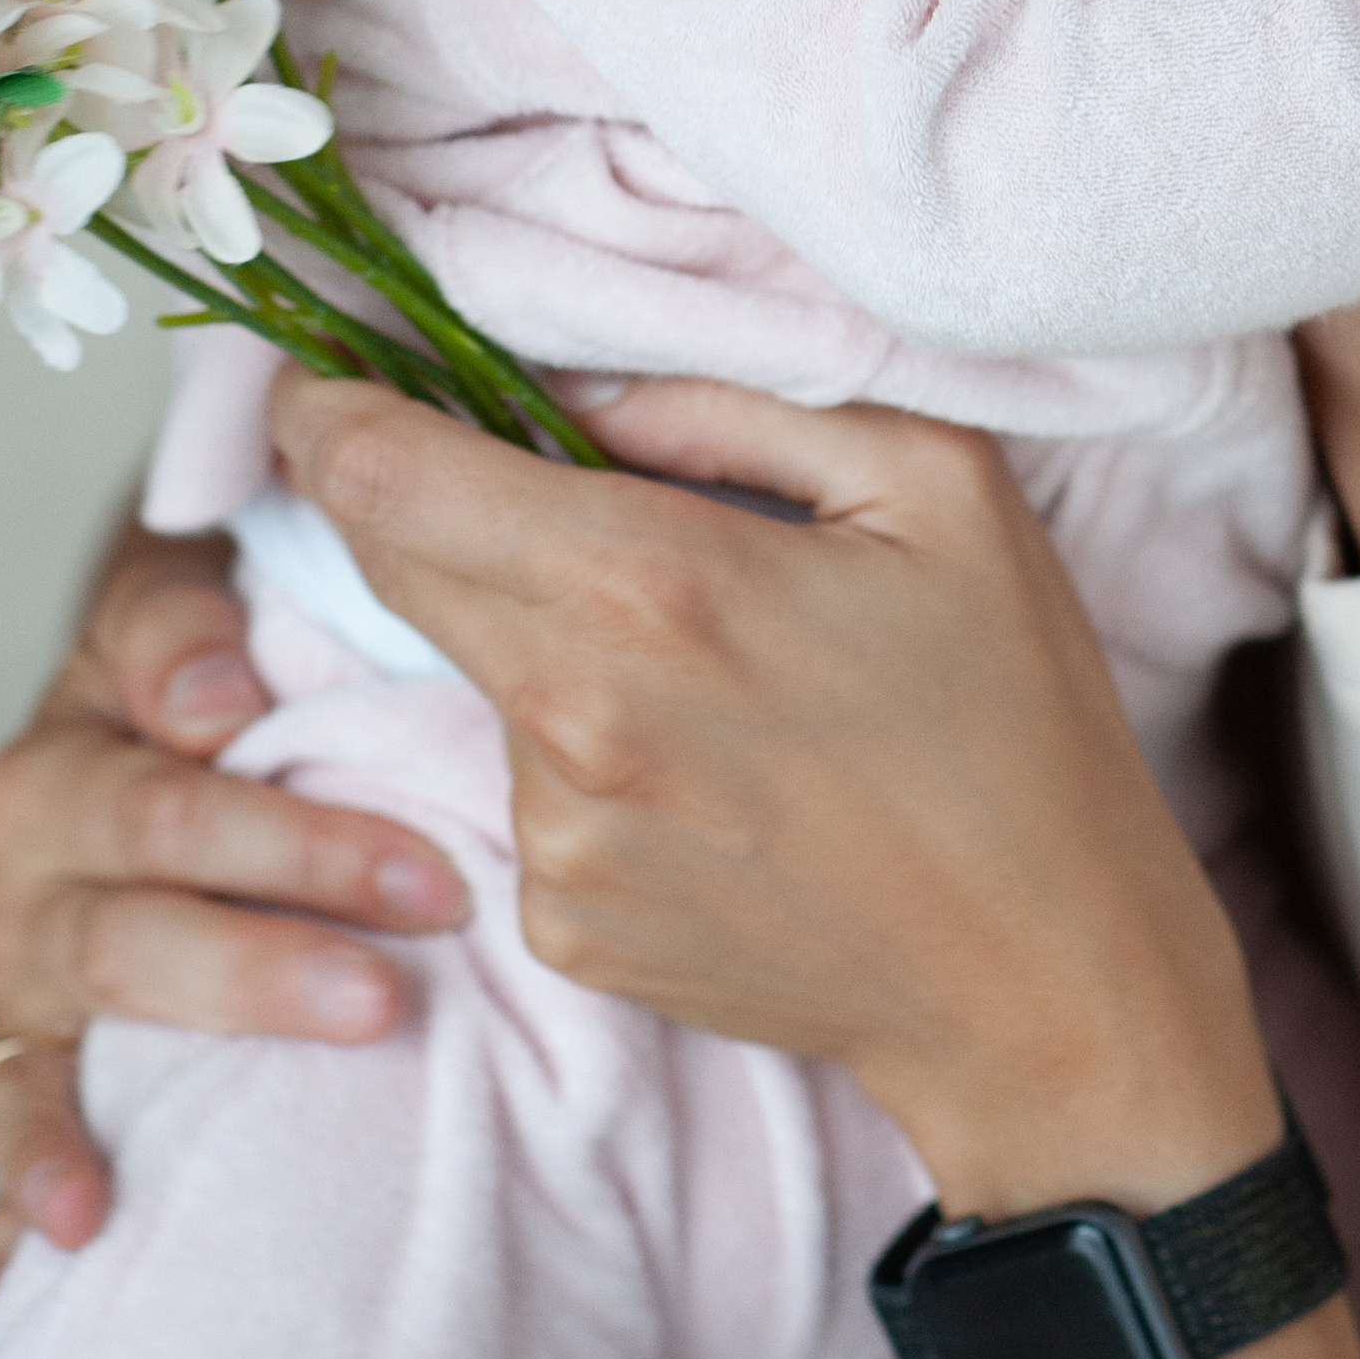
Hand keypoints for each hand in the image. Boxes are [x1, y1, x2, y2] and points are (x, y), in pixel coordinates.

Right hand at [0, 522, 466, 1358]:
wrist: (166, 717)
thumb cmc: (229, 660)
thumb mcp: (210, 598)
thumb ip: (194, 625)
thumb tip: (217, 701)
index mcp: (84, 729)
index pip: (165, 755)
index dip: (269, 792)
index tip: (384, 841)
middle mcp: (36, 847)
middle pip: (140, 893)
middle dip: (275, 937)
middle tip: (412, 955)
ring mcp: (23, 967)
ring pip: (93, 1004)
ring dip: (214, 1029)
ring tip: (325, 1051)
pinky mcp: (23, 1059)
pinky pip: (16, 1140)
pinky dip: (9, 1227)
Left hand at [267, 369, 1280, 1219]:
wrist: (1043, 980)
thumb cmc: (1016, 714)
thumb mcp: (933, 485)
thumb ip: (734, 407)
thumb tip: (579, 394)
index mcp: (653, 583)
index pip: (390, 477)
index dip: (325, 412)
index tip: (316, 378)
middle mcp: (572, 715)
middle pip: (395, 563)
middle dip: (405, 492)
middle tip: (482, 451)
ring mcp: (558, 839)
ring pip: (481, 670)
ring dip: (532, 625)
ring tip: (699, 650)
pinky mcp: (566, 926)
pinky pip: (530, 787)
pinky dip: (585, 746)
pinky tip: (713, 766)